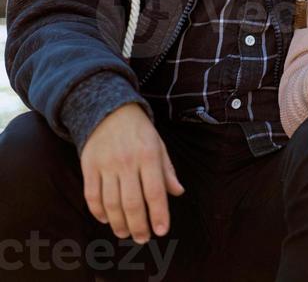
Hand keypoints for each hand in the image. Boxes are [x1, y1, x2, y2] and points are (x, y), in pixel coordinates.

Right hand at [81, 103, 184, 243]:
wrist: (109, 109)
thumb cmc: (139, 130)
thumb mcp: (158, 144)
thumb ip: (167, 169)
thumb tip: (178, 192)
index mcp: (148, 155)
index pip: (155, 191)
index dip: (158, 214)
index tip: (161, 231)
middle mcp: (127, 161)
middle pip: (132, 203)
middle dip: (138, 226)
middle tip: (142, 238)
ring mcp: (106, 164)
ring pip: (111, 203)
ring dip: (119, 223)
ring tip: (125, 233)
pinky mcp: (89, 166)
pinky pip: (92, 196)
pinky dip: (99, 212)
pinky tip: (106, 219)